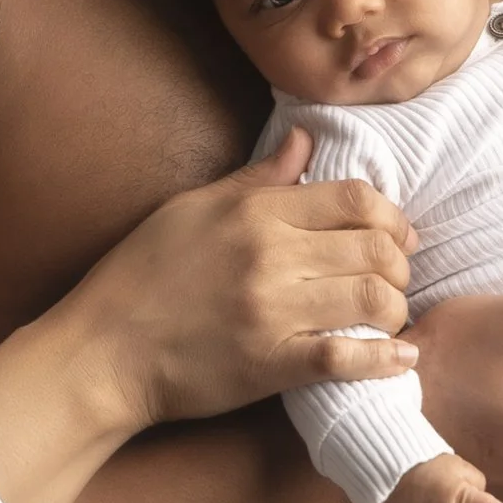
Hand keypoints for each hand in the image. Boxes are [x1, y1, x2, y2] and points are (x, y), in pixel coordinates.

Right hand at [85, 131, 415, 430]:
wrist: (102, 351)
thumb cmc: (140, 275)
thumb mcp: (192, 208)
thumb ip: (257, 177)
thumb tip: (305, 139)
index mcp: (254, 212)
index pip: (355, 198)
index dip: (392, 216)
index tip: (396, 234)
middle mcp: (271, 255)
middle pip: (375, 246)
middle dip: (401, 263)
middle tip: (396, 278)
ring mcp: (273, 310)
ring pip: (374, 298)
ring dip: (396, 309)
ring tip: (390, 317)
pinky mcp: (272, 364)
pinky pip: (347, 358)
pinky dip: (385, 360)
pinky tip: (400, 359)